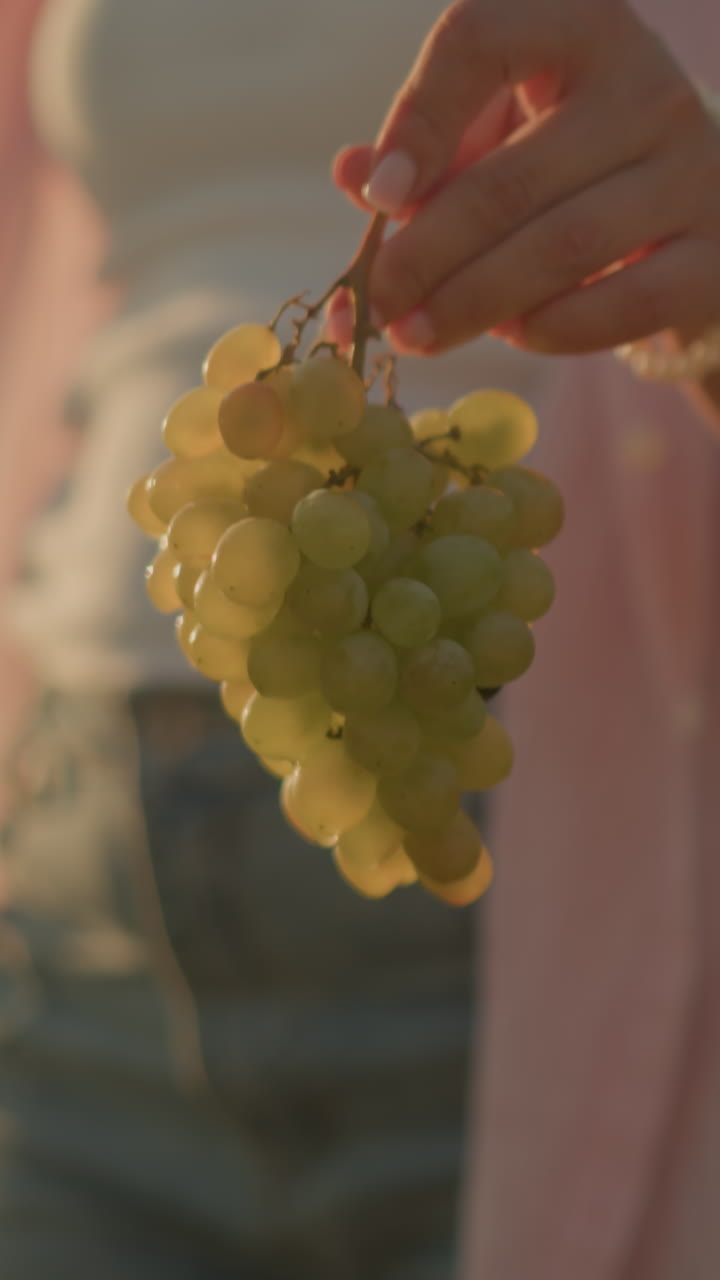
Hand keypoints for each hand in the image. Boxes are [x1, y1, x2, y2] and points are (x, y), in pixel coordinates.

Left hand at [332, 0, 719, 357]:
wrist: (693, 209)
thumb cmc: (572, 164)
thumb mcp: (499, 134)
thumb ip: (429, 152)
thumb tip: (353, 175)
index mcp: (577, 26)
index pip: (482, 42)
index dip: (419, 122)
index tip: (379, 199)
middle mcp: (643, 85)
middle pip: (512, 179)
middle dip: (428, 257)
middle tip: (379, 308)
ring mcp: (690, 170)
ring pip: (563, 248)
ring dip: (474, 303)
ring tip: (416, 335)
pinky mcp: (714, 254)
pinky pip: (623, 304)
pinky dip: (553, 329)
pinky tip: (508, 337)